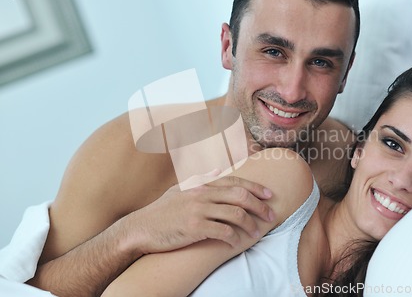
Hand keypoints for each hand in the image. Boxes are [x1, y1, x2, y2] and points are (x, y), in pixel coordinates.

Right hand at [122, 174, 275, 255]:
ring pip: (235, 214)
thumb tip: (217, 170)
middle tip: (270, 215)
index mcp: (200, 184)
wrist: (140, 229)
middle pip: (240, 196)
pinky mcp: (193, 227)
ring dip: (250, 224)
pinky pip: (223, 231)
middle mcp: (201, 194)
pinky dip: (234, 238)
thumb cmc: (160, 211)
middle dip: (259, 205)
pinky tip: (237, 243)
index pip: (234, 182)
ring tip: (256, 232)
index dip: (254, 188)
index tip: (269, 195)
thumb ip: (199, 179)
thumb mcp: (178, 190)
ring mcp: (198, 210)